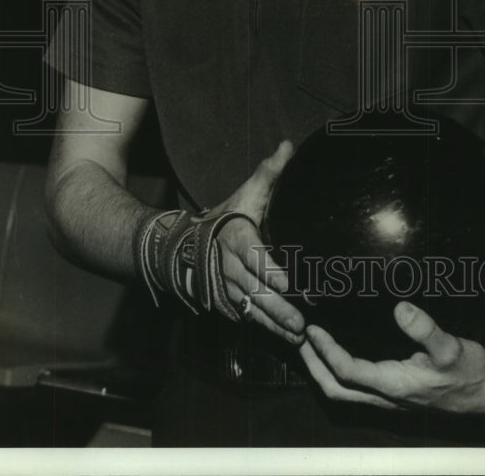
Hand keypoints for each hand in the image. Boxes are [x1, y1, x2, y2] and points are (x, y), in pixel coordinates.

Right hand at [209, 140, 304, 344]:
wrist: (184, 243)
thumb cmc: (226, 215)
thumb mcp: (246, 192)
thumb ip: (269, 172)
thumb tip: (289, 145)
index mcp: (235, 237)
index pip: (252, 255)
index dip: (269, 270)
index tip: (287, 284)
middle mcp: (228, 267)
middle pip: (254, 289)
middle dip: (277, 308)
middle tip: (300, 322)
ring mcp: (225, 288)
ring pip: (250, 308)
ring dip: (273, 323)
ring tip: (297, 335)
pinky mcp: (225, 302)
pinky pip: (244, 317)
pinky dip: (263, 328)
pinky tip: (284, 338)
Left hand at [300, 301, 484, 412]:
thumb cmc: (469, 371)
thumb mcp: (451, 347)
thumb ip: (426, 329)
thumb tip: (400, 308)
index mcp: (395, 384)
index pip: (348, 371)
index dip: (327, 351)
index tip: (313, 329)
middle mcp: (386, 395)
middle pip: (336, 390)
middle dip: (313, 365)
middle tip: (299, 338)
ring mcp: (388, 397)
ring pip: (343, 392)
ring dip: (322, 370)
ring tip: (310, 345)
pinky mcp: (393, 392)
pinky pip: (356, 387)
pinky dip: (338, 371)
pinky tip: (340, 352)